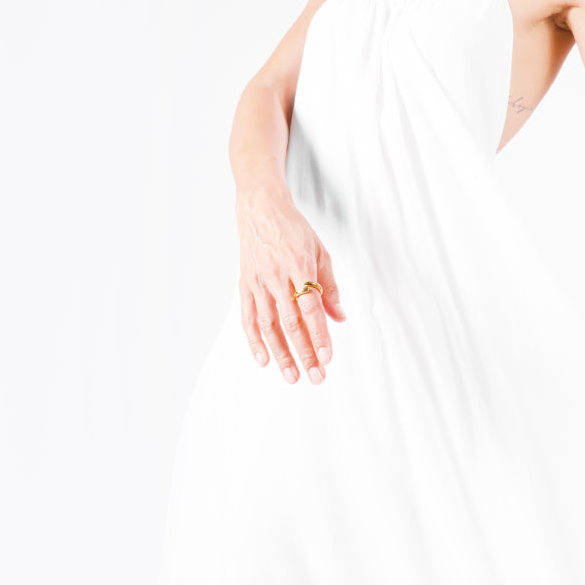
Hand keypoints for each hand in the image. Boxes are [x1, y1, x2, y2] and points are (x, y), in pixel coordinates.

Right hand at [235, 183, 345, 384]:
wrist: (261, 209)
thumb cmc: (294, 229)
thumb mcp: (320, 251)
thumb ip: (329, 285)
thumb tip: (340, 316)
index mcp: (299, 266)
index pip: (311, 309)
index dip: (319, 335)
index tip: (327, 357)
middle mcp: (276, 276)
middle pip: (291, 322)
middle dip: (304, 353)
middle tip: (316, 376)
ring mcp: (258, 282)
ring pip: (269, 325)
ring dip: (281, 354)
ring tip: (292, 376)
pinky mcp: (244, 285)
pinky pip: (248, 317)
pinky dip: (255, 341)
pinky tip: (264, 359)